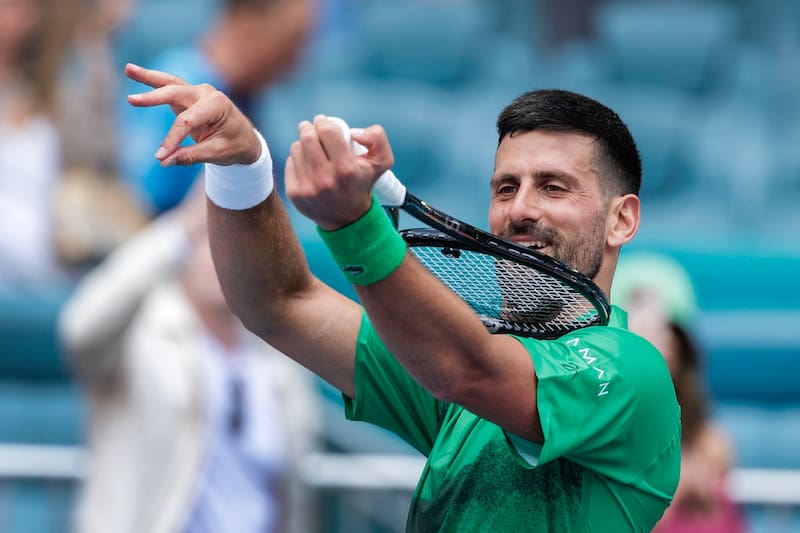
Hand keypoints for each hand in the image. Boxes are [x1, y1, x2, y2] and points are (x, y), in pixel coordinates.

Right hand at [125, 63, 261, 166]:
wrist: (246, 139)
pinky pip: (169, 87)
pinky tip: (132, 72)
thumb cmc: (235, 146)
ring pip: (170, 83)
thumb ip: (191, 156)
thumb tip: (164, 161)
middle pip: (176, 92)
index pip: (187, 121)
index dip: (172, 139)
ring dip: (148, 77)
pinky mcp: (189, 97)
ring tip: (128, 68)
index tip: (160, 156)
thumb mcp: (217, 154)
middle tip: (132, 101)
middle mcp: (207, 93)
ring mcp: (197, 92)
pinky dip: (152, 81)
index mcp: (218, 105)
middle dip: (154, 98)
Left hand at [285, 115, 394, 229]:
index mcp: (346, 169)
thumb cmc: (362, 183)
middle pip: (307, 137)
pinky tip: (307, 164)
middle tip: (312, 128)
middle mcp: (325, 180)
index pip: (327, 131)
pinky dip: (297, 159)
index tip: (323, 122)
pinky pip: (289, 163)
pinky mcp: (294, 193)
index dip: (323, 122)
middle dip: (308, 127)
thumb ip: (376, 138)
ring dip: (303, 143)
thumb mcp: (381, 162)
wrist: (347, 218)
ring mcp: (307, 188)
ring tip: (312, 149)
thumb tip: (353, 131)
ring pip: (296, 148)